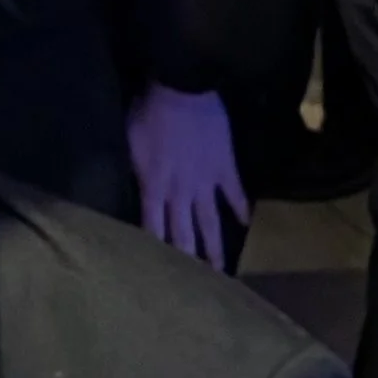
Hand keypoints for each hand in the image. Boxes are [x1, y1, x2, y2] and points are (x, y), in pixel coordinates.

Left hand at [126, 83, 249, 264]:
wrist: (182, 89)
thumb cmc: (148, 112)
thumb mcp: (130, 144)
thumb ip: (134, 170)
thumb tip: (136, 188)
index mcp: (153, 186)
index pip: (152, 227)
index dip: (154, 251)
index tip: (156, 275)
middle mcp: (180, 191)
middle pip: (183, 233)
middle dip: (187, 261)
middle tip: (193, 289)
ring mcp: (205, 181)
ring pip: (209, 221)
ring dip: (215, 247)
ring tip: (221, 271)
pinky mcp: (225, 167)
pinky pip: (234, 191)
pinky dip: (240, 207)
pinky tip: (247, 223)